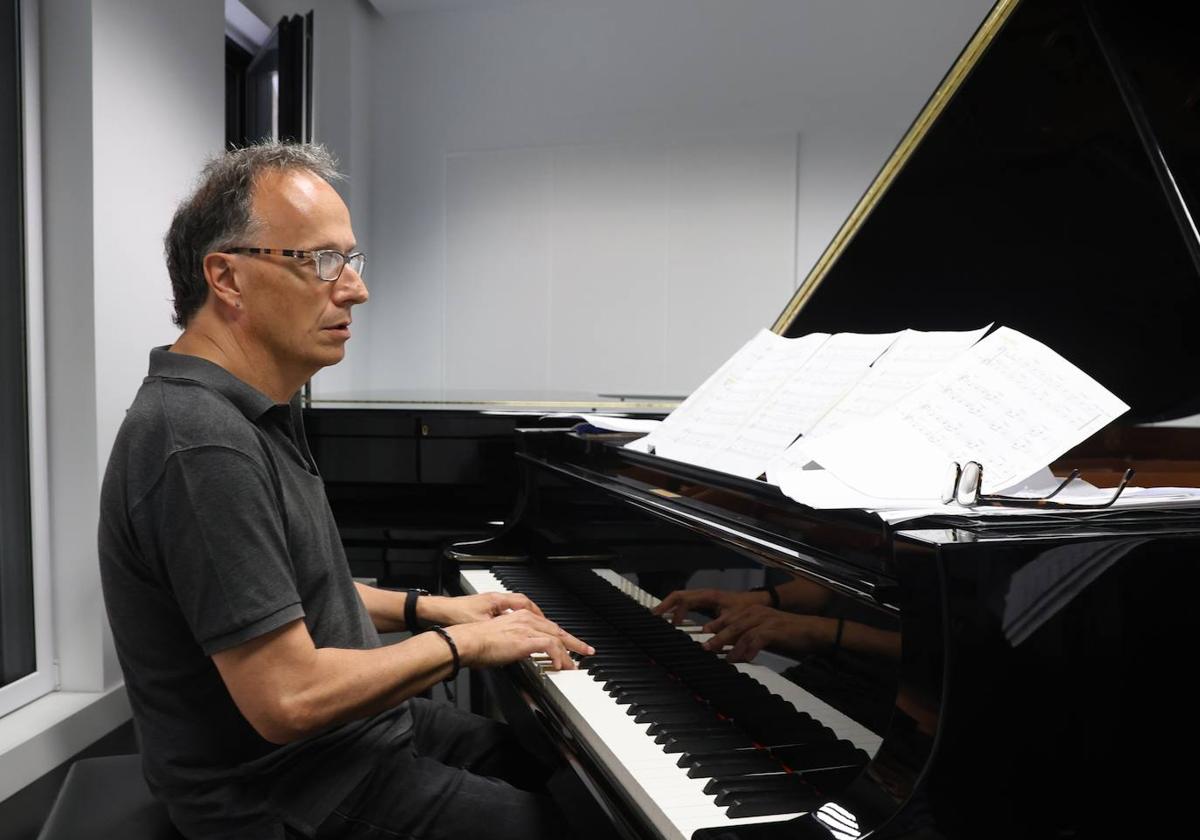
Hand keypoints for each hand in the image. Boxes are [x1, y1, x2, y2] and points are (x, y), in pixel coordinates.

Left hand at [420, 591, 543, 626]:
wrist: (436, 612)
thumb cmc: (455, 614)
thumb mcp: (482, 624)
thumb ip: (500, 630)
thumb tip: (514, 638)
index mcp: (497, 600)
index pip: (525, 603)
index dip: (538, 614)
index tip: (547, 624)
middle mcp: (494, 599)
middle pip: (523, 604)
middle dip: (536, 615)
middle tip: (546, 627)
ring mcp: (488, 604)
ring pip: (513, 609)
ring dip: (524, 617)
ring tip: (532, 629)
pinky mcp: (481, 611)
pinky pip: (503, 614)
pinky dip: (511, 621)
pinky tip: (511, 631)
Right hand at [448, 609, 593, 670]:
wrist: (467, 641)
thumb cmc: (477, 642)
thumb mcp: (501, 639)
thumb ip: (514, 642)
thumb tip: (520, 652)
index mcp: (520, 617)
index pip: (547, 626)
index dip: (560, 636)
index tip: (569, 644)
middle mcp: (526, 619)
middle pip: (557, 630)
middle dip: (573, 642)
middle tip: (585, 650)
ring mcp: (527, 629)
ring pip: (557, 638)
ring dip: (569, 653)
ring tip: (574, 665)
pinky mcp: (526, 640)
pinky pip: (550, 647)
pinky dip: (558, 656)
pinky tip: (560, 666)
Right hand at [652, 588, 767, 623]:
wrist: (756, 603)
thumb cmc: (746, 608)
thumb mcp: (733, 618)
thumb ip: (719, 626)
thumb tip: (705, 634)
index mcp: (708, 596)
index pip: (685, 599)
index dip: (676, 611)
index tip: (673, 624)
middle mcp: (703, 594)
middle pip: (678, 595)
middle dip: (664, 604)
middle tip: (653, 614)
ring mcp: (703, 597)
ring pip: (681, 597)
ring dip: (669, 605)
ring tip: (657, 615)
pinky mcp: (704, 601)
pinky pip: (686, 602)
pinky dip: (677, 608)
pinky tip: (673, 616)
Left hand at [701, 605, 833, 662]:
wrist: (811, 630)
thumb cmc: (786, 633)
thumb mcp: (763, 632)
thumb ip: (747, 636)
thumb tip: (730, 648)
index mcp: (752, 611)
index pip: (728, 617)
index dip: (714, 625)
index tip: (702, 635)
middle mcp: (756, 612)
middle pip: (731, 624)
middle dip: (717, 636)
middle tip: (705, 647)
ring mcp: (765, 620)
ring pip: (742, 631)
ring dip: (730, 645)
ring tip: (722, 657)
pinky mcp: (774, 629)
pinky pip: (757, 639)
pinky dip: (749, 650)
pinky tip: (744, 659)